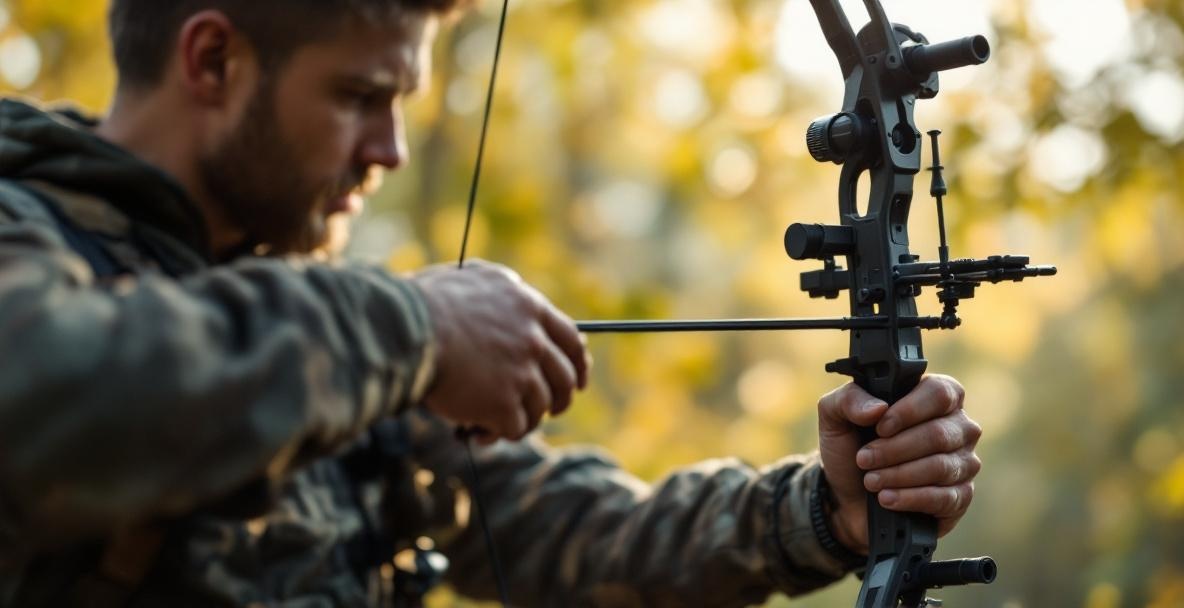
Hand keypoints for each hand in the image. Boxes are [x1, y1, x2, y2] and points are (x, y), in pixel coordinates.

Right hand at [412, 260, 589, 442]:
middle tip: (552, 411)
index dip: (578, 362)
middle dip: (561, 399)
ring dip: (523, 419)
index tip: (579, 379)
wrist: (405, 331)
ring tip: (496, 424)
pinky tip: (476, 434)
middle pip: (565, 378)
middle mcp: (533, 339)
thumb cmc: (423, 303)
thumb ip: (497, 293)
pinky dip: (497, 435)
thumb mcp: (470, 279)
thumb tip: (509, 298)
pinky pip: (516, 429)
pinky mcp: (504, 404)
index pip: (571, 338)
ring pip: (541, 407)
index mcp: (528, 307)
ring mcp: (522, 373)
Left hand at [817, 375, 981, 553]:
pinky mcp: (960, 497)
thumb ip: (849, 400)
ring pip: (941, 467)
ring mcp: (963, 462)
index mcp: (935, 397)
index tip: (880, 427)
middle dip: (894, 449)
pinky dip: (911, 498)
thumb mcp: (836, 417)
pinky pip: (945, 497)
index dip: (909, 410)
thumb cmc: (850, 448)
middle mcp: (958, 427)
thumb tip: (878, 408)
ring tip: (871, 480)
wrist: (847, 495)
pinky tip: (887, 498)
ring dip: (898, 475)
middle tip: (864, 459)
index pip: (939, 393)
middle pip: (939, 434)